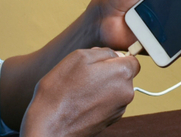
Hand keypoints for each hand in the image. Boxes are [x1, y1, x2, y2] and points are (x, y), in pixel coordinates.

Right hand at [20, 48, 138, 136]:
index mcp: (122, 72)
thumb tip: (116, 55)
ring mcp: (120, 108)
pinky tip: (82, 103)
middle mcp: (127, 91)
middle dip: (109, 73)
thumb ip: (103, 52)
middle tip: (85, 77)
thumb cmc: (60, 91)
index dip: (115, 59)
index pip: (131, 59)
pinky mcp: (111, 120)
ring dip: (103, 87)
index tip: (100, 64)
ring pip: (116, 89)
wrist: (48, 127)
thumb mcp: (79, 57)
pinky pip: (110, 103)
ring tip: (81, 92)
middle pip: (124, 75)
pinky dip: (99, 101)